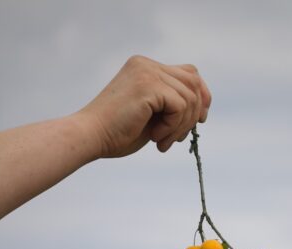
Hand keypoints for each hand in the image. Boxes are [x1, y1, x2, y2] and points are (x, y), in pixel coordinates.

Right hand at [75, 55, 211, 158]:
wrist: (90, 136)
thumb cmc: (116, 133)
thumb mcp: (150, 116)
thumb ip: (170, 106)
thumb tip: (201, 110)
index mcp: (145, 68)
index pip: (188, 73)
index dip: (200, 96)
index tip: (200, 120)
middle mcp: (147, 64)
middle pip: (193, 81)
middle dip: (193, 114)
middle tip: (175, 138)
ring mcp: (147, 72)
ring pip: (190, 97)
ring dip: (181, 127)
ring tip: (161, 141)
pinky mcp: (147, 85)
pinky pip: (180, 106)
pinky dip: (173, 127)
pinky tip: (155, 138)